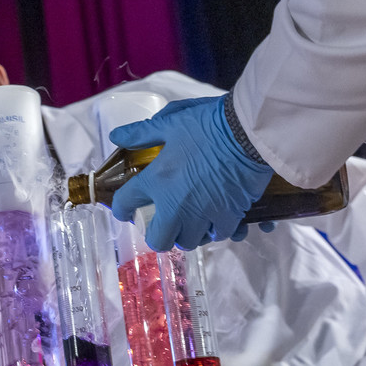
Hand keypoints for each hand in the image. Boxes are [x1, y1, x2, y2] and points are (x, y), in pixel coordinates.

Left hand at [108, 94, 272, 249]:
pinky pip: (218, 235)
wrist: (248, 133)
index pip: (126, 204)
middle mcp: (176, 204)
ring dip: (186, 234)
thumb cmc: (207, 125)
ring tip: (188, 222)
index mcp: (157, 181)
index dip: (122, 209)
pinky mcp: (229, 216)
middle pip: (159, 239)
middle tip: (162, 222)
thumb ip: (141, 133)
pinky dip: (214, 231)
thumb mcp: (168, 123)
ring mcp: (203, 214)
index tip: (126, 210)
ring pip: (189, 242)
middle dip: (158, 234)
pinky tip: (213, 220)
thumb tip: (117, 136)